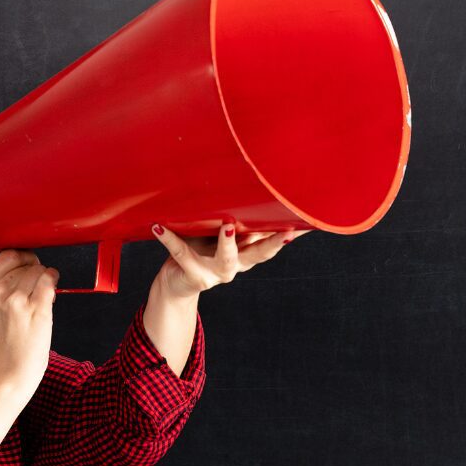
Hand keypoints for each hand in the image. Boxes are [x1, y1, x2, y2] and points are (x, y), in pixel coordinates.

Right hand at [0, 248, 59, 393]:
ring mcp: (15, 300)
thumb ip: (3, 285)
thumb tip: (30, 263)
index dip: (24, 258)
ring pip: (39, 270)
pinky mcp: (35, 309)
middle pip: (26, 263)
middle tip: (35, 290)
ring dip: (45, 279)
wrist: (6, 374)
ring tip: (41, 297)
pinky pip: (49, 281)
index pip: (7, 255)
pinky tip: (51, 293)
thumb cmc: (3, 344)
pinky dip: (54, 282)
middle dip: (35, 272)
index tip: (30, 265)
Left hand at [149, 220, 310, 298]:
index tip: (307, 222)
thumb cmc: (202, 248)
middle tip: (284, 231)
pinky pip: (179, 253)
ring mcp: (214, 273)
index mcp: (247, 254)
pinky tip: (159, 226)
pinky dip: (169, 238)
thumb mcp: (223, 234)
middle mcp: (235, 266)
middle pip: (258, 256)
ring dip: (228, 244)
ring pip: (225, 260)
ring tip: (228, 227)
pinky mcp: (191, 274)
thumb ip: (236, 217)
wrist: (176, 283)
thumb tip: (247, 182)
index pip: (273, 242)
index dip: (290, 234)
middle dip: (271, 243)